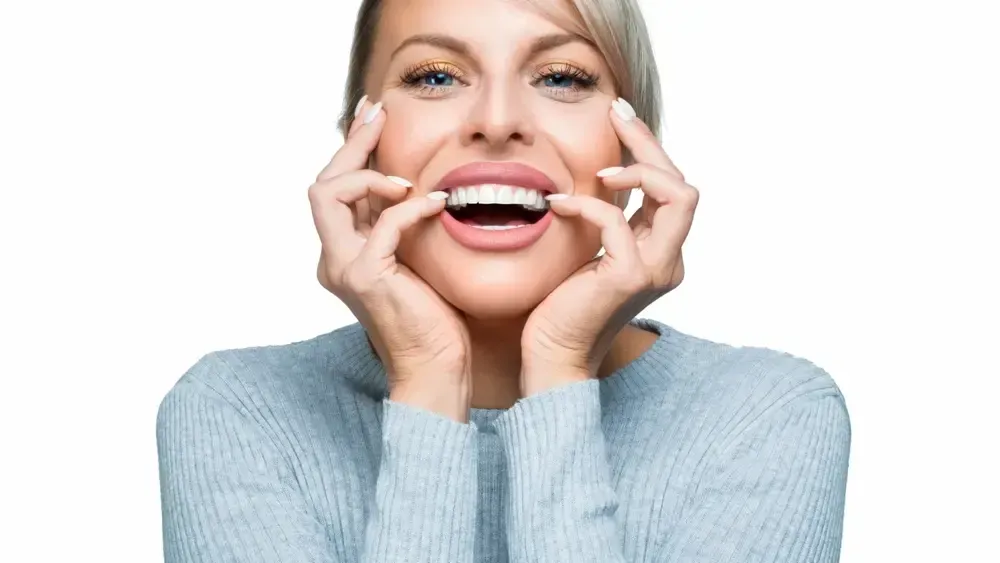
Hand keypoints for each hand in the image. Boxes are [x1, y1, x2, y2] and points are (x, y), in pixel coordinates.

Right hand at [309, 97, 471, 420]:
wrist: (437, 368)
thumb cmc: (434, 318)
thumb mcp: (414, 257)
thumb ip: (401, 224)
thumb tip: (411, 182)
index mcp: (344, 252)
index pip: (335, 188)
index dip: (351, 148)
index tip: (373, 116)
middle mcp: (334, 258)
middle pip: (322, 184)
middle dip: (352, 144)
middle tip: (378, 114)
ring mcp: (344, 268)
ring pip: (327, 195)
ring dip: (368, 175)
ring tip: (406, 180)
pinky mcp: (366, 278)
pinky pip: (382, 224)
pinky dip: (409, 208)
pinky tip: (437, 203)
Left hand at [520, 98, 699, 394]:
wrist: (552, 353)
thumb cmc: (563, 305)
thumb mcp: (593, 251)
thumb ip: (610, 221)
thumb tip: (604, 177)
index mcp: (661, 252)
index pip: (672, 189)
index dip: (649, 149)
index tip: (620, 117)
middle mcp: (669, 260)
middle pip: (683, 184)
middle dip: (649, 144)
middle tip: (616, 113)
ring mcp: (655, 269)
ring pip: (677, 196)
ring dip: (638, 170)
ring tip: (599, 171)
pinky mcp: (629, 277)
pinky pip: (617, 221)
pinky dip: (589, 205)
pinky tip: (558, 204)